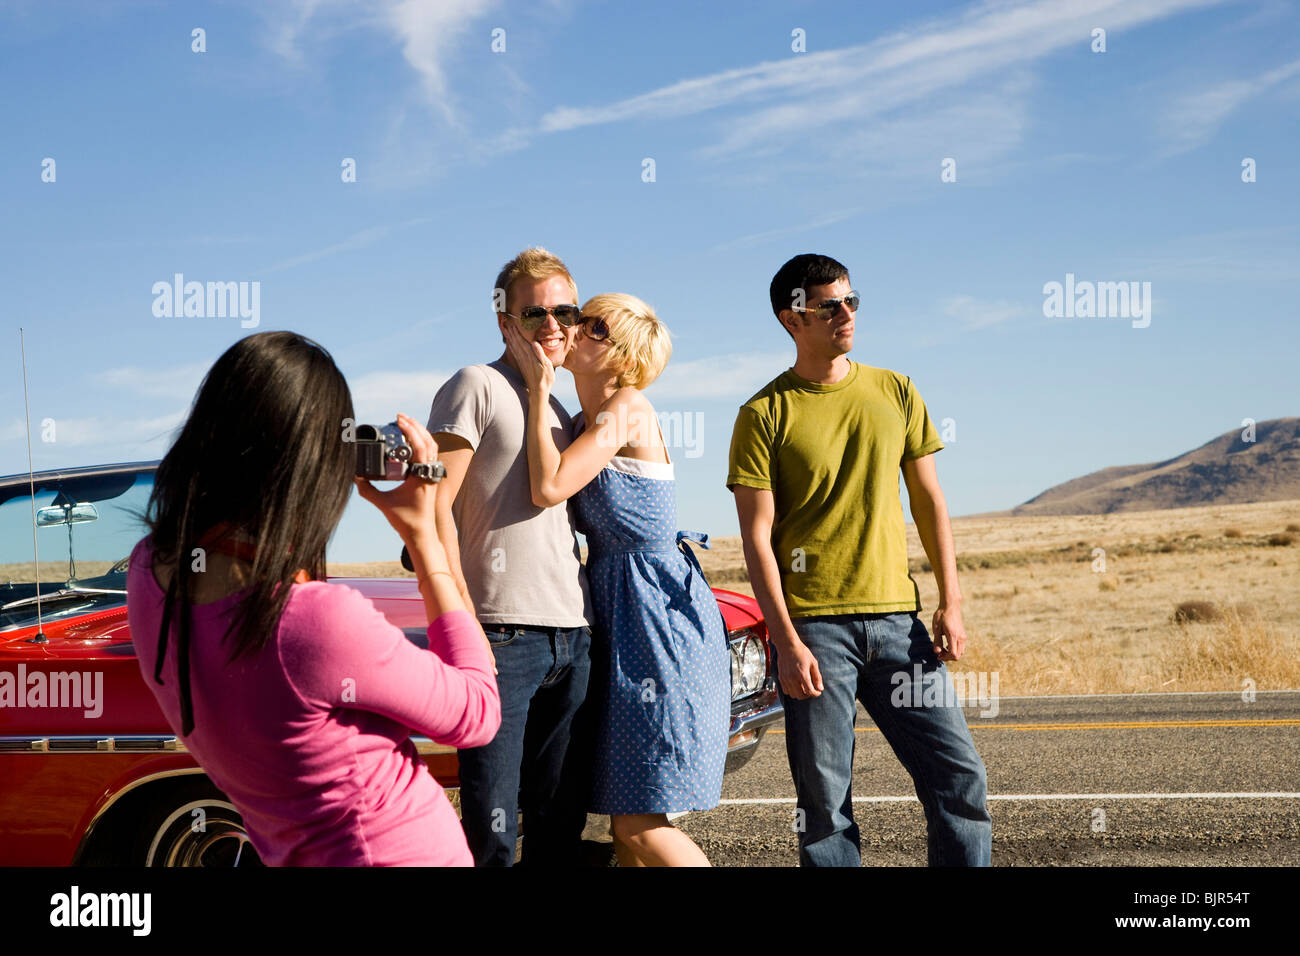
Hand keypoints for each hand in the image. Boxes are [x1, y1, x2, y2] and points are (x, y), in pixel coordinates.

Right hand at [353, 413, 440, 546]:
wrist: (421, 534)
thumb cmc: (406, 520)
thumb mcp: (383, 504)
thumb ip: (367, 490)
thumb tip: (355, 476)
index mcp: (421, 475)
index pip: (420, 446)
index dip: (411, 430)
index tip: (399, 420)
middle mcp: (429, 472)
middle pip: (429, 441)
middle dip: (415, 425)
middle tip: (400, 416)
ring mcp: (432, 474)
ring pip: (431, 447)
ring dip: (420, 433)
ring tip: (406, 422)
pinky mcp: (430, 477)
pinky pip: (430, 455)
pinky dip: (422, 443)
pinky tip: (412, 439)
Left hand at [503, 321, 554, 392]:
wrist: (538, 392)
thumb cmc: (545, 378)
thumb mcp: (547, 366)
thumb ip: (540, 353)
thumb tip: (534, 343)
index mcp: (531, 356)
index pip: (522, 341)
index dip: (517, 333)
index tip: (513, 324)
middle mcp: (524, 358)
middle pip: (516, 343)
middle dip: (512, 333)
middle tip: (506, 324)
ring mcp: (522, 362)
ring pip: (514, 347)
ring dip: (510, 338)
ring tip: (507, 331)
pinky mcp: (522, 366)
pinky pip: (515, 354)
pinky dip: (512, 347)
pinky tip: (510, 344)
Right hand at [776, 638, 822, 699]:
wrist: (787, 645)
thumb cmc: (801, 652)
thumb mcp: (813, 663)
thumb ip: (817, 677)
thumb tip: (820, 688)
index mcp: (802, 674)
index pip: (810, 692)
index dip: (816, 694)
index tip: (818, 691)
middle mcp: (792, 678)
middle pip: (801, 696)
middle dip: (808, 695)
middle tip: (811, 689)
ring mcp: (785, 679)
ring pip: (793, 695)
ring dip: (799, 694)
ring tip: (803, 687)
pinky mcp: (780, 677)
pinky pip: (786, 691)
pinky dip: (791, 691)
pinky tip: (796, 685)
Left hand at [931, 603, 966, 661]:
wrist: (950, 605)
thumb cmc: (942, 615)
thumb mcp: (936, 628)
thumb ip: (937, 641)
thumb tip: (937, 652)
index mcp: (954, 636)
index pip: (953, 654)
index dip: (945, 658)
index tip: (938, 656)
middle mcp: (961, 637)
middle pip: (958, 655)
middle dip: (948, 657)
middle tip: (939, 653)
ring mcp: (964, 636)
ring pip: (961, 652)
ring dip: (952, 653)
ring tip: (942, 648)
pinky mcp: (963, 635)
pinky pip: (961, 647)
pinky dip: (955, 649)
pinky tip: (947, 644)